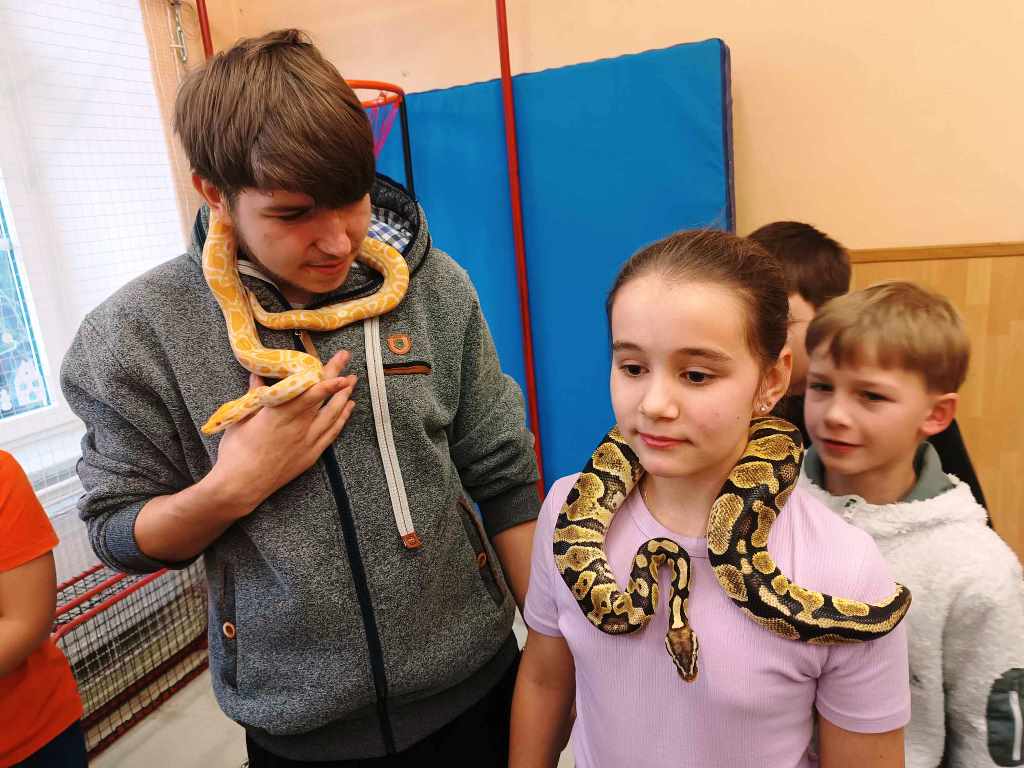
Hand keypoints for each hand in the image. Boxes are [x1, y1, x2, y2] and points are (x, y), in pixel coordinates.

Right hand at [209, 350, 355, 510]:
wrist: (241, 486)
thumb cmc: (235, 452)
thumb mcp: (240, 418)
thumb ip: (254, 396)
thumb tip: (257, 376)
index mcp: (279, 414)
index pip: (310, 391)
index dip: (327, 377)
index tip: (339, 363)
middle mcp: (298, 426)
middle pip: (324, 398)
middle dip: (338, 377)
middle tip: (346, 358)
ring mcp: (307, 442)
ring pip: (333, 415)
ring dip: (344, 396)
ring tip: (352, 381)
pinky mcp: (310, 456)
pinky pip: (331, 433)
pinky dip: (342, 419)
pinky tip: (348, 408)